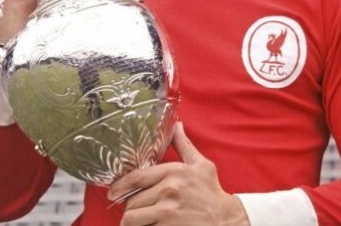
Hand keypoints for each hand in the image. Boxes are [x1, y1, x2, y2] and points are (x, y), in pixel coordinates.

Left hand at [109, 123, 249, 225]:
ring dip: (133, 222)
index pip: (135, 178)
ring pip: (132, 219)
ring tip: (139, 221)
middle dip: (131, 208)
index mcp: (173, 172)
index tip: (113, 192)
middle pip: (131, 202)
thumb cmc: (211, 193)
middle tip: (135, 210)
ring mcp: (167, 213)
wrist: (227, 221)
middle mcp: (168, 191)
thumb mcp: (201, 165)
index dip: (119, 186)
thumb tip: (177, 125)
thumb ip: (184, 145)